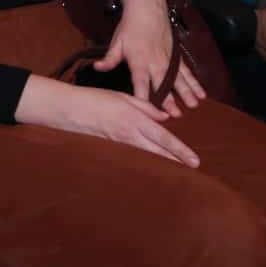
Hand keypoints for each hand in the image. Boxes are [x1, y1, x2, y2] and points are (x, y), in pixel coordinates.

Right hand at [16, 75, 200, 165]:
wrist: (71, 110)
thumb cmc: (96, 99)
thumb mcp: (123, 97)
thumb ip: (146, 107)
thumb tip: (165, 117)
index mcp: (135, 120)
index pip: (163, 138)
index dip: (180, 150)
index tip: (194, 160)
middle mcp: (131, 135)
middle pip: (159, 153)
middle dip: (177, 161)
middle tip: (194, 169)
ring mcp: (121, 144)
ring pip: (148, 157)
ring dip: (164, 163)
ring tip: (179, 170)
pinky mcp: (113, 149)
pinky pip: (134, 156)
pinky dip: (147, 161)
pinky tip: (154, 166)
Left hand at [92, 0, 204, 115]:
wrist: (148, 8)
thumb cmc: (130, 27)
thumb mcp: (116, 42)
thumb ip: (109, 58)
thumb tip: (97, 68)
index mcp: (139, 60)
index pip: (140, 81)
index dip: (143, 95)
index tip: (146, 109)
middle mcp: (155, 62)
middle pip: (163, 83)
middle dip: (169, 99)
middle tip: (176, 114)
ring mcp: (168, 59)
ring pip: (179, 79)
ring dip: (187, 92)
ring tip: (193, 105)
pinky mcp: (177, 56)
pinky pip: (187, 72)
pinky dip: (195, 82)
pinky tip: (202, 94)